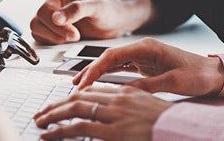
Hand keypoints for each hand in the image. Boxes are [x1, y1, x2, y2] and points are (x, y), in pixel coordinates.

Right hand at [30, 0, 154, 43]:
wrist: (119, 20)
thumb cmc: (111, 10)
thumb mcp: (97, 7)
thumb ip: (77, 10)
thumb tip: (56, 17)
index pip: (44, 10)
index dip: (55, 25)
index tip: (73, 32)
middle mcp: (56, 4)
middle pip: (37, 21)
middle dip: (54, 33)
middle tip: (75, 36)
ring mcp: (55, 17)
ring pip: (37, 30)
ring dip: (53, 38)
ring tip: (73, 38)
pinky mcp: (56, 30)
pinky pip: (43, 38)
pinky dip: (52, 42)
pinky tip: (69, 41)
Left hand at [34, 85, 172, 140]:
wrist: (183, 130)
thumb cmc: (169, 125)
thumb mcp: (147, 112)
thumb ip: (129, 111)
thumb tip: (115, 118)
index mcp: (127, 93)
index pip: (94, 90)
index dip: (74, 95)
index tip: (62, 103)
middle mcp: (119, 99)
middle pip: (81, 96)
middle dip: (58, 104)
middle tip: (43, 112)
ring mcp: (115, 114)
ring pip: (75, 108)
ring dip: (53, 114)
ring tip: (40, 121)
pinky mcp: (113, 131)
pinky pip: (79, 127)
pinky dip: (60, 130)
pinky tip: (48, 134)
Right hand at [73, 37, 223, 96]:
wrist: (214, 74)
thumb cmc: (197, 75)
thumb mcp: (172, 81)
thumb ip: (147, 86)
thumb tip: (122, 94)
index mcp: (148, 47)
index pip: (113, 55)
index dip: (94, 68)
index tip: (82, 82)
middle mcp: (143, 49)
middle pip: (109, 58)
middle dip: (91, 71)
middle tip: (75, 86)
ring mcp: (144, 57)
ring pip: (114, 63)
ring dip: (98, 74)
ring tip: (82, 86)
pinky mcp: (147, 65)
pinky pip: (123, 69)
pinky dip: (109, 76)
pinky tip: (100, 84)